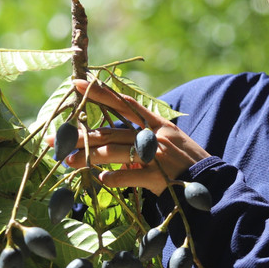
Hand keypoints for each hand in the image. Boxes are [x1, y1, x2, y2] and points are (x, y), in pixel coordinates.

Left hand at [65, 79, 209, 193]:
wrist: (213, 184)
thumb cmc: (189, 164)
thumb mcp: (171, 142)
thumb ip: (145, 137)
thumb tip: (116, 141)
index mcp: (158, 124)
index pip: (124, 103)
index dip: (100, 93)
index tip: (77, 83)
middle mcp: (155, 135)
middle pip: (111, 132)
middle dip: (81, 135)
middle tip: (55, 139)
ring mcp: (157, 155)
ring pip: (115, 152)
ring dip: (88, 157)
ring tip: (67, 161)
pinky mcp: (159, 176)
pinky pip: (131, 176)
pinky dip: (116, 178)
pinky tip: (102, 181)